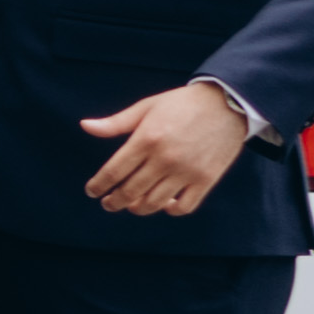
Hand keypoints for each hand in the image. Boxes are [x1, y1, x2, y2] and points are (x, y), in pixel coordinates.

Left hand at [81, 81, 259, 218]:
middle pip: (130, 191)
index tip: (92, 191)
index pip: (113, 172)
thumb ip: (115, 123)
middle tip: (108, 203)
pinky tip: (163, 203)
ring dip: (138, 208)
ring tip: (131, 205)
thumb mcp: (146, 107)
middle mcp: (165, 158)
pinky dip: (170, 210)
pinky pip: (185, 207)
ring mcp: (187, 171)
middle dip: (113, 201)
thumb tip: (85, 126)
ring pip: (154, 203)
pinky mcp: (207, 179)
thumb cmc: (182, 103)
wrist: (228, 103)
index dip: (98, 185)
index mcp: (146, 139)